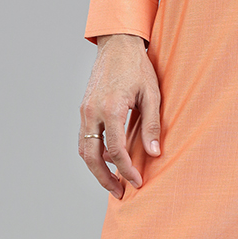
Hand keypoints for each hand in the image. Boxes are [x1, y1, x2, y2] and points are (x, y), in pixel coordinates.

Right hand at [79, 34, 161, 198]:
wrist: (117, 45)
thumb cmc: (137, 67)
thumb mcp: (152, 94)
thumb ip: (153, 125)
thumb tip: (154, 153)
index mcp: (110, 108)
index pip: (115, 151)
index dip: (126, 170)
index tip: (137, 182)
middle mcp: (92, 112)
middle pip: (92, 157)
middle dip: (105, 179)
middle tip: (121, 193)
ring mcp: (84, 111)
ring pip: (83, 150)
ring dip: (96, 170)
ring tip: (113, 183)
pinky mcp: (83, 109)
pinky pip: (84, 138)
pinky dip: (92, 154)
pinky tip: (107, 162)